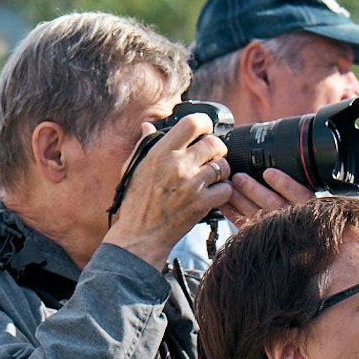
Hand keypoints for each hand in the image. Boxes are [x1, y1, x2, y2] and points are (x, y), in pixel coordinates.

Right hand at [101, 113, 232, 265]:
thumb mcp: (133, 169)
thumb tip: (147, 126)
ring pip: (223, 166)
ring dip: (221, 171)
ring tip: (210, 178)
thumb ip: (143, 145)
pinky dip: (222, 191)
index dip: (204, 123)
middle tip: (212, 156)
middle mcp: (177, 165)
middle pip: (214, 143)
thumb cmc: (135, 203)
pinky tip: (212, 194)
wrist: (140, 236)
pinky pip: (226, 189)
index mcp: (160, 152)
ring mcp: (192, 185)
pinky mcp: (202, 204)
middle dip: (217, 149)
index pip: (192, 123)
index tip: (206, 128)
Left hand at [217, 166, 313, 230]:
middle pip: (275, 206)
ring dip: (241, 201)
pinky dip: (234, 215)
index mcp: (310, 209)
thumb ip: (299, 187)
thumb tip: (276, 166)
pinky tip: (224, 205)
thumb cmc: (304, 216)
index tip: (269, 173)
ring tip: (230, 186)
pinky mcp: (261, 239)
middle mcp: (295, 222)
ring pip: (258, 216)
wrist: (300, 245)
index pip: (300, 196)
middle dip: (255, 191)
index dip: (285, 185)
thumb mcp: (310, 200)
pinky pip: (246, 227)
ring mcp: (278, 233)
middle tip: (238, 177)